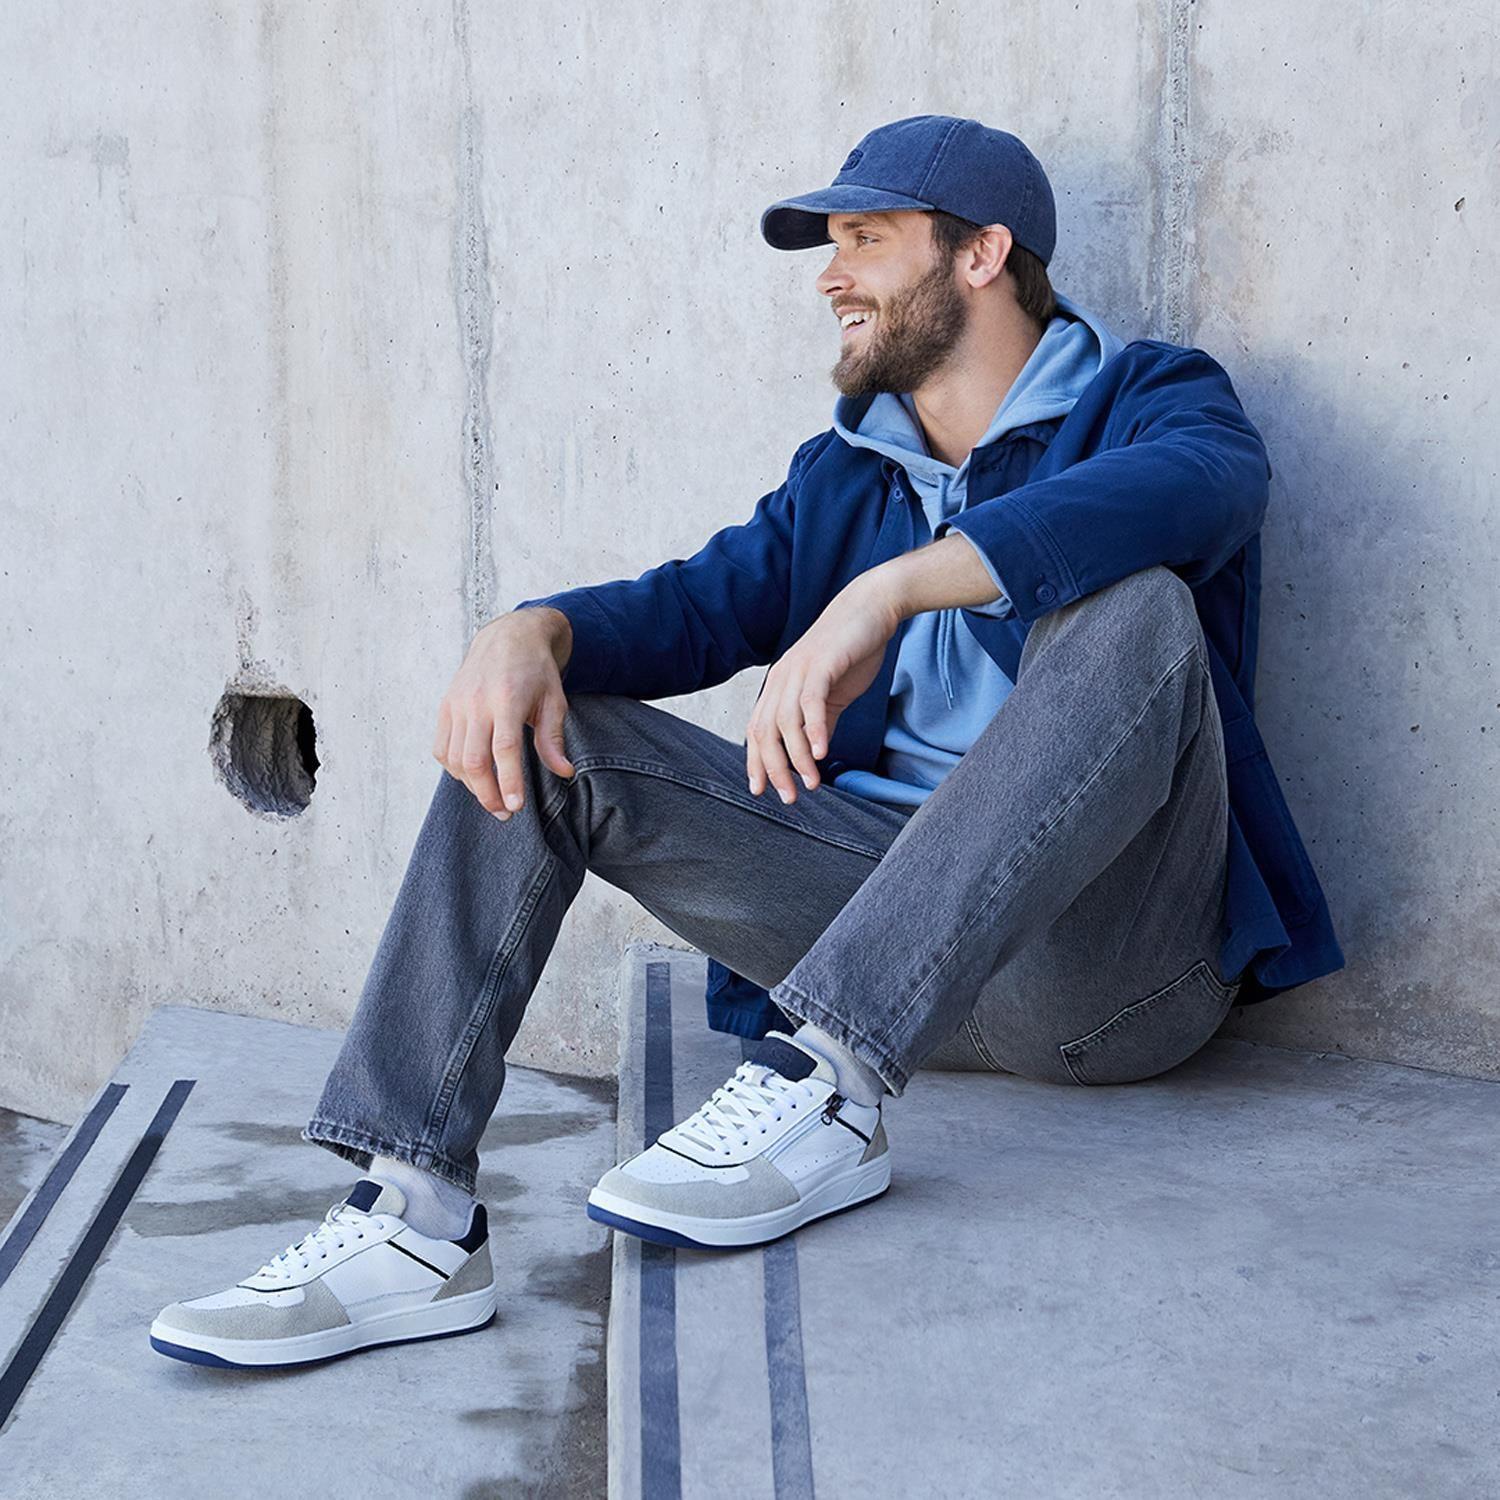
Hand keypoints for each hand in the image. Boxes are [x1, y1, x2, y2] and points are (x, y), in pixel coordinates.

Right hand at [432, 610, 575, 818]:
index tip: (516, 807)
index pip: (504, 749)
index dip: (509, 782)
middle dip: (487, 794)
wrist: (507, 637)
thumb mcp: (554, 700)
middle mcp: (477, 702)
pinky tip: (473, 777)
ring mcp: (457, 704)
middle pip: (474, 760)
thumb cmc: (535, 671)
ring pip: (454, 758)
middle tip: (505, 814)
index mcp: (508, 698)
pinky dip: (454, 769)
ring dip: (471, 786)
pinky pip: (442, 748)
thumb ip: (553, 738)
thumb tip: (564, 772)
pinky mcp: (445, 707)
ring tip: (492, 798)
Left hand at [746, 577, 901, 805]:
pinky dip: (815, 730)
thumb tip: (815, 753)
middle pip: (765, 732)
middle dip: (775, 769)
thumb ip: (820, 722)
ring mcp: (798, 670)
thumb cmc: (850, 651)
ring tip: (811, 783)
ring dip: (798, 758)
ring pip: (786, 723)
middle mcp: (781, 678)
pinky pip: (811, 703)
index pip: (757, 730)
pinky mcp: (821, 664)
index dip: (757, 762)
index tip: (762, 790)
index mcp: (779, 686)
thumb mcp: (831, 694)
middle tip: (789, 798)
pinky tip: (823, 754)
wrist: (871, 609)